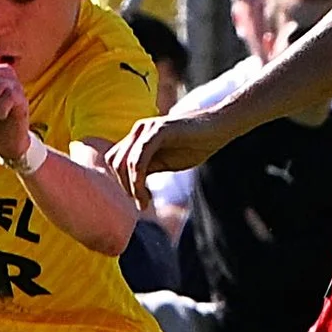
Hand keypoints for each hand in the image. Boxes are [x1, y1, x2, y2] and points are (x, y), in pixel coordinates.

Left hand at [107, 110, 231, 208]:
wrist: (217, 128)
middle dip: (124, 186)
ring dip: (131, 187)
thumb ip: (146, 170)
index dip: (121, 182)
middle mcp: (138, 130)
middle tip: (142, 203)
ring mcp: (147, 129)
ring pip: (124, 162)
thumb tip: (130, 189)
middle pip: (114, 162)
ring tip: (144, 202)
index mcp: (137, 137)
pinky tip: (146, 194)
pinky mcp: (158, 131)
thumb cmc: (193, 145)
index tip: (139, 199)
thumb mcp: (164, 162)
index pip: (114, 160)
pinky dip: (138, 179)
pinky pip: (139, 158)